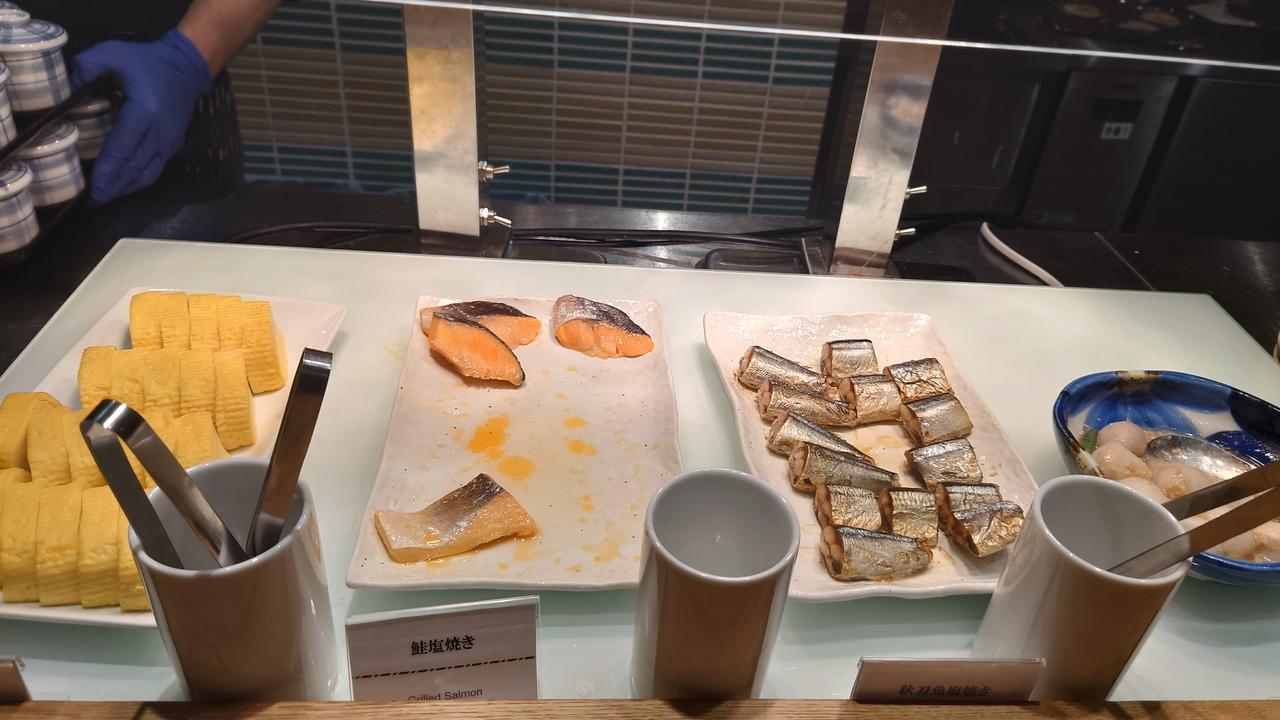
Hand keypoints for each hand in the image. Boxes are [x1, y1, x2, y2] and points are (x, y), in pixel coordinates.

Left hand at [71, 29, 212, 204]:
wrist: (187, 68)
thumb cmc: (147, 61)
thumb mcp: (113, 53)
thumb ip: (87, 66)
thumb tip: (66, 89)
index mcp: (144, 111)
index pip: (123, 148)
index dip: (108, 170)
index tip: (94, 189)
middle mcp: (159, 132)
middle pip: (134, 167)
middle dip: (114, 187)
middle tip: (93, 201)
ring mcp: (169, 142)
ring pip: (147, 174)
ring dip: (125, 189)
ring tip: (105, 199)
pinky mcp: (173, 146)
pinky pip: (155, 169)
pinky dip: (138, 181)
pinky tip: (122, 186)